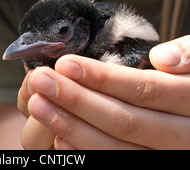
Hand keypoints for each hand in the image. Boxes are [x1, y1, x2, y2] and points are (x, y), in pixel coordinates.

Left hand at [20, 36, 189, 149]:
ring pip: (118, 149)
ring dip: (72, 127)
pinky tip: (59, 137)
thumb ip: (188, 54)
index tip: (66, 63)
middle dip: (77, 100)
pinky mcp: (151, 164)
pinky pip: (119, 163)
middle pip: (125, 122)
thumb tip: (161, 57)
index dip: (104, 79)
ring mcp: (166, 156)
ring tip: (38, 103)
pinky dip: (87, 152)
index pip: (145, 90)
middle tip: (40, 80)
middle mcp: (183, 137)